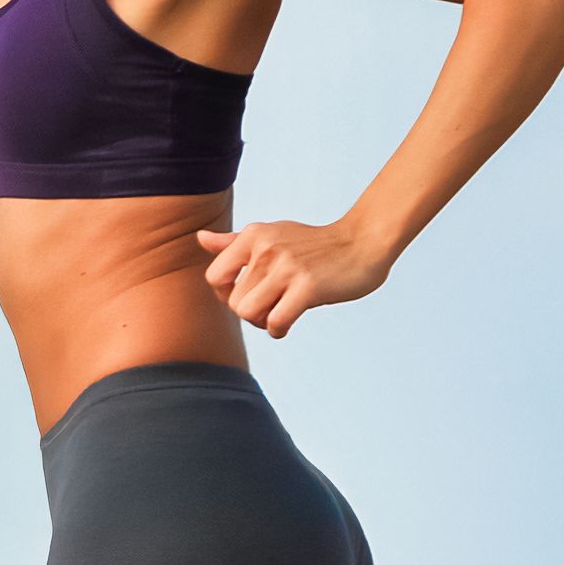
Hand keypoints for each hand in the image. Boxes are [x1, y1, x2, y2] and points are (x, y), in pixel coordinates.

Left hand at [195, 214, 386, 337]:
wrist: (363, 242)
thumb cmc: (314, 244)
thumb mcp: (272, 234)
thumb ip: (234, 242)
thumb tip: (200, 238)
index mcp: (253, 235)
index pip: (214, 277)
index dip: (226, 295)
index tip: (248, 295)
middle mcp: (266, 248)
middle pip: (233, 302)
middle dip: (249, 313)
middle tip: (270, 308)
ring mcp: (287, 267)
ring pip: (248, 313)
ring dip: (261, 323)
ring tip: (278, 315)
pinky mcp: (308, 286)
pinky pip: (275, 321)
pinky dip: (278, 330)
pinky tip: (289, 324)